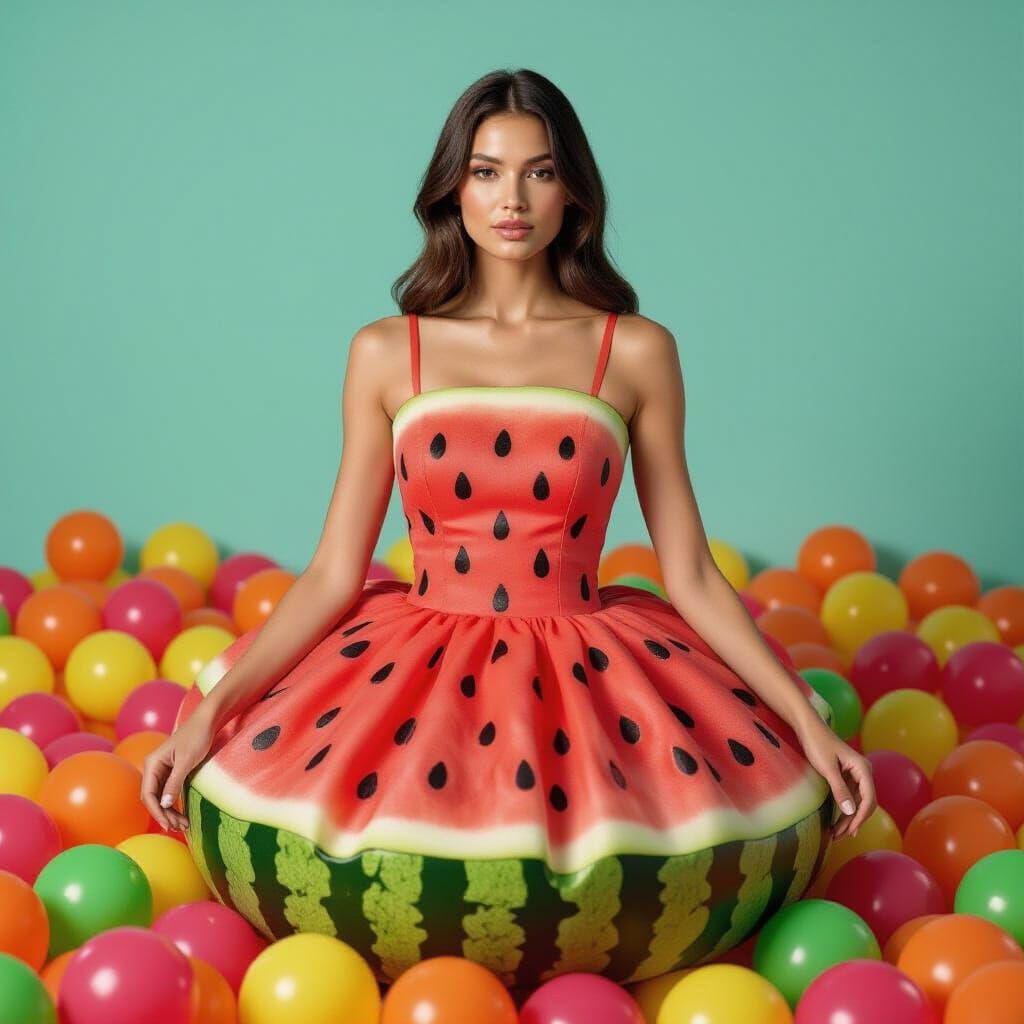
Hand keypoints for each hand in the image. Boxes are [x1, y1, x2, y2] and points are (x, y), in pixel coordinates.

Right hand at [140, 708, 215, 831]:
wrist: (207, 721)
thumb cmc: (196, 737)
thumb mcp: (186, 761)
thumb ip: (174, 783)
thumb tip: (164, 804)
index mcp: (152, 764)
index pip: (148, 794)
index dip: (156, 811)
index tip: (167, 824)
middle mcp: (154, 768)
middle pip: (153, 798)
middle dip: (164, 814)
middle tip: (178, 828)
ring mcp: (162, 770)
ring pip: (161, 797)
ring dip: (170, 812)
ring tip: (183, 825)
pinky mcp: (172, 772)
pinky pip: (169, 792)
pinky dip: (175, 803)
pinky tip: (182, 815)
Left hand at [798, 721, 876, 841]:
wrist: (808, 727)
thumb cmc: (817, 744)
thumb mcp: (827, 769)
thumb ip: (840, 790)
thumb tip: (851, 812)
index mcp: (863, 769)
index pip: (869, 799)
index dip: (860, 818)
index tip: (849, 831)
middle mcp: (864, 772)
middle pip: (865, 803)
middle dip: (854, 821)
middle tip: (840, 837)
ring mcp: (856, 775)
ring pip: (857, 802)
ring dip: (849, 818)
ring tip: (837, 835)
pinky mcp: (847, 776)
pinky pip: (850, 797)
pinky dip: (844, 810)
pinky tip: (838, 822)